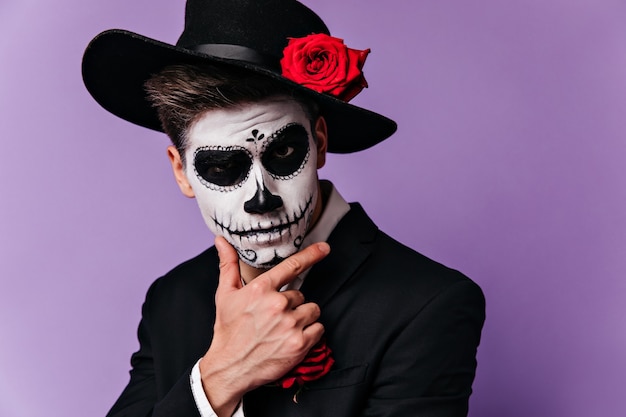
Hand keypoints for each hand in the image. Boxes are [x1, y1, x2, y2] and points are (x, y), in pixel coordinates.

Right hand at [199, 236, 329, 415]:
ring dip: (303, 318)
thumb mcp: (225, 295)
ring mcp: (290, 324)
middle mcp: (277, 304)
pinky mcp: (299, 343)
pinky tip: (293, 338)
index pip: (292, 266)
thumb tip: (221, 241)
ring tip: (284, 328)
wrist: (230, 367)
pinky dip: (311, 333)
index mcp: (261, 289)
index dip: (311, 255)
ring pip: (312, 310)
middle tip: (275, 318)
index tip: (325, 248)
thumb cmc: (228, 330)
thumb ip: (228, 265)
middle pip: (301, 295)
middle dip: (292, 305)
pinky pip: (319, 329)